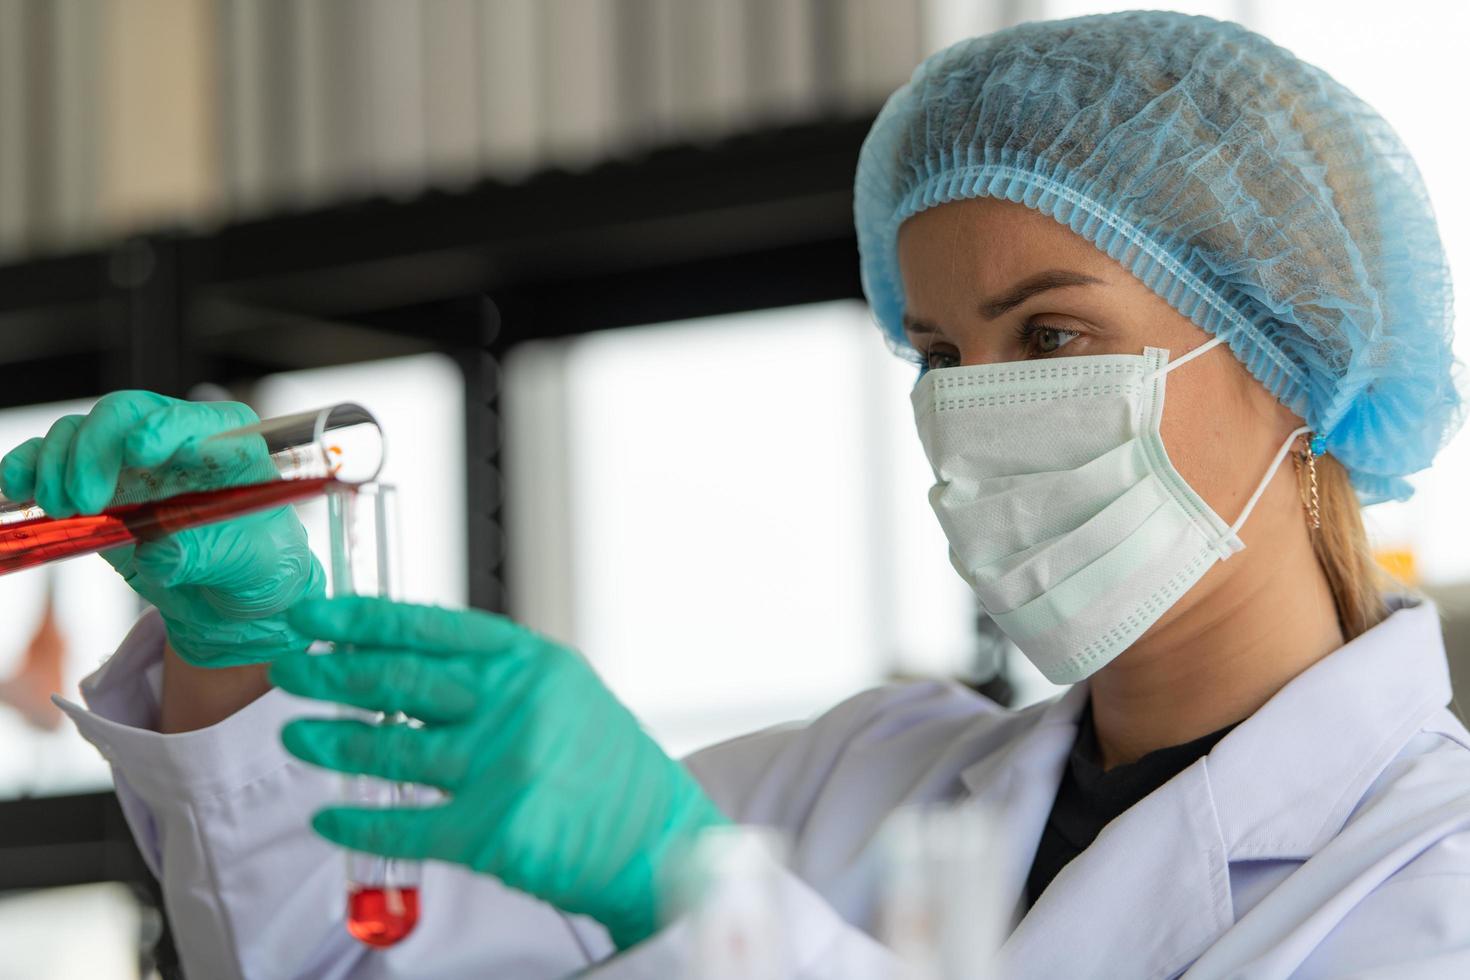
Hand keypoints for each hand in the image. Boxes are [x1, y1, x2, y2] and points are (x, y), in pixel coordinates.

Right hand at [0, 391, 324, 666]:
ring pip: (80, 432)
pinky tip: (16, 490)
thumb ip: (208, 555)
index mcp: (231, 446)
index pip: (197, 419)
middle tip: (85, 502)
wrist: (228, 598)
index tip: (140, 452)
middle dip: (94, 450)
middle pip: (123, 415)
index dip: (166, 427)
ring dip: (58, 464)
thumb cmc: (258, 568)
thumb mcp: (253, 567)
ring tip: (63, 509)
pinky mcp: (94, 484)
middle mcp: (176, 441)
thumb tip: (159, 549)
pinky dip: (26, 468)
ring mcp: (130, 460)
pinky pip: (50, 459)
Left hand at [269, 597, 729, 949]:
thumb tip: (404, 660)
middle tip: (289, 670)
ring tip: (297, 736)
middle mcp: (514, 705)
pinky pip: (402, 822)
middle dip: (330, 673)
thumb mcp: (563, 693)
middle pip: (398, 681)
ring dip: (331, 740)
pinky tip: (329, 817)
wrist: (656, 840)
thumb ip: (495, 675)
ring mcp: (501, 766)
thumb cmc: (606, 767)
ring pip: (389, 745)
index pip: (428, 627)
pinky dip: (357, 820)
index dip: (360, 618)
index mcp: (531, 662)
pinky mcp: (490, 829)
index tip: (313, 616)